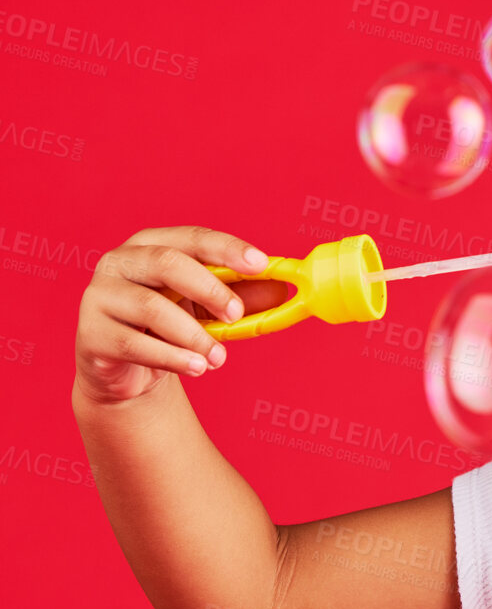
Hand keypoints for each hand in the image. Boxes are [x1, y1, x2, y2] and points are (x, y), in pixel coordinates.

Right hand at [74, 225, 287, 404]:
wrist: (126, 371)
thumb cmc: (170, 328)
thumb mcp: (209, 312)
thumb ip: (242, 299)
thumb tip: (283, 289)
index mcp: (152, 245)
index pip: (192, 238)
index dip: (227, 248)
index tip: (261, 264)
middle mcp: (121, 262)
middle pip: (168, 263)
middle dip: (210, 290)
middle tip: (236, 316)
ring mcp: (100, 296)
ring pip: (151, 307)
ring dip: (194, 335)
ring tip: (219, 358)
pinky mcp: (91, 333)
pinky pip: (134, 344)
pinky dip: (172, 358)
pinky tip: (198, 368)